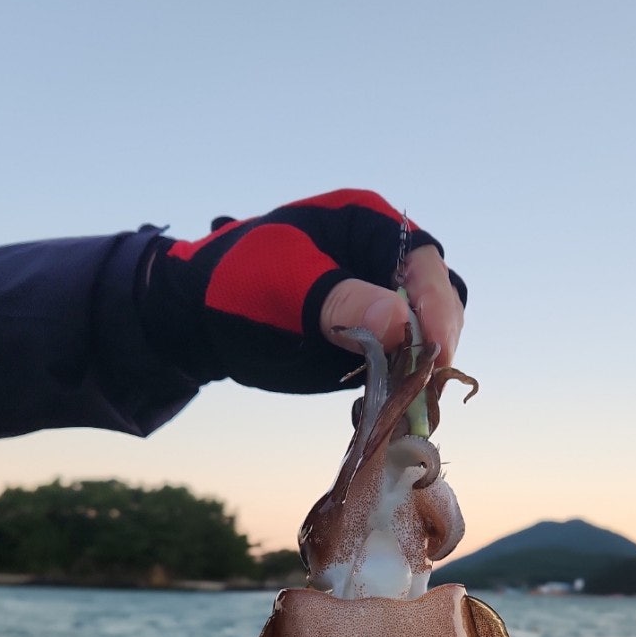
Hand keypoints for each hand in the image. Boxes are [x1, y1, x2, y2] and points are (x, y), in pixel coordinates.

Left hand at [140, 190, 465, 394]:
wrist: (196, 321)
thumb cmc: (233, 286)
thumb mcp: (284, 287)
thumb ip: (342, 301)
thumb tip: (403, 321)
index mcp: (369, 224)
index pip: (425, 263)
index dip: (437, 307)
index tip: (437, 354)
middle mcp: (385, 262)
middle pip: (439, 301)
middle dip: (437, 342)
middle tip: (424, 385)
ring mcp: (382, 304)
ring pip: (427, 338)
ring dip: (423, 372)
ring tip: (409, 405)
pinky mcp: (373, 343)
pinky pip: (404, 366)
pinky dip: (404, 388)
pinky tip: (393, 411)